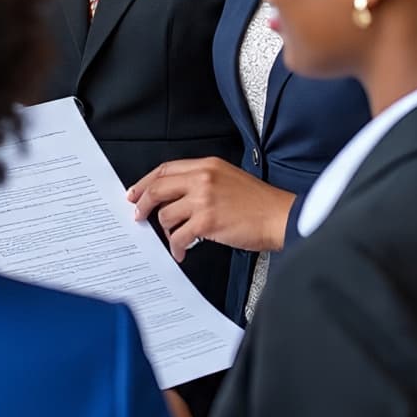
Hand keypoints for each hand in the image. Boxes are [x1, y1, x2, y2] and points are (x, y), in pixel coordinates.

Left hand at [127, 158, 294, 262]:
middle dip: (143, 204)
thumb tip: (173, 194)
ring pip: (166, 214)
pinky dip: (177, 246)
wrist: (280, 216)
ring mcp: (203, 200)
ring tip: (174, 237)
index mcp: (206, 165)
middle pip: (158, 189)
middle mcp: (202, 179)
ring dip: (166, 229)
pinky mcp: (207, 222)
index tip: (135, 192)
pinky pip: (179, 236)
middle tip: (138, 214)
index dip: (145, 182)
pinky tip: (181, 251)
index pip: (165, 169)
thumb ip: (201, 180)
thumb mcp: (228, 176)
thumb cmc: (259, 202)